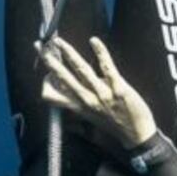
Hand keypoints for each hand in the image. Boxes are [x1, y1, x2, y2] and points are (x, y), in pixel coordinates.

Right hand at [39, 35, 156, 150]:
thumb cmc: (114, 124)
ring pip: (81, 69)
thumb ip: (78, 106)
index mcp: (78, 107)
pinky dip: (100, 52)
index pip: (51, 96)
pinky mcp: (119, 88)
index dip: (45, 82)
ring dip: (68, 52)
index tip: (45, 71)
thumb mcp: (90, 118)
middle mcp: (86, 100)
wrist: (137, 135)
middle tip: (39, 46)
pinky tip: (93, 40)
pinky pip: (107, 67)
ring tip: (59, 41)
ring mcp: (102, 94)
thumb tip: (68, 96)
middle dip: (48, 60)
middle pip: (62, 77)